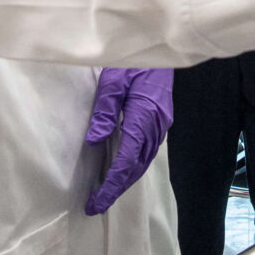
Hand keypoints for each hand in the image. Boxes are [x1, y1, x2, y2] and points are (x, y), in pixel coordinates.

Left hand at [84, 67, 173, 215]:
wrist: (160, 49)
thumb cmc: (132, 62)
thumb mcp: (112, 82)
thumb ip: (103, 112)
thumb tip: (93, 142)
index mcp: (143, 117)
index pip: (126, 161)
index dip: (111, 184)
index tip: (95, 201)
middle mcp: (156, 126)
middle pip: (136, 168)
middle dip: (116, 189)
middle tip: (96, 205)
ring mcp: (161, 125)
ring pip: (143, 162)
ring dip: (125, 180)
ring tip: (105, 193)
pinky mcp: (161, 121)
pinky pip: (147, 152)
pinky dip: (133, 166)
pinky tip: (121, 170)